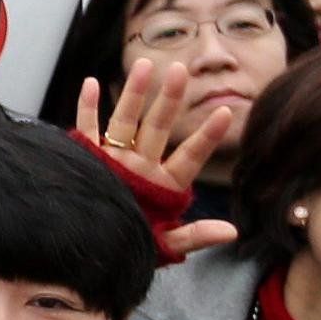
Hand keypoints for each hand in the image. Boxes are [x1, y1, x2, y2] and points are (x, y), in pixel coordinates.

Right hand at [74, 59, 238, 251]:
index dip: (206, 136)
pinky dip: (89, 108)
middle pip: (157, 127)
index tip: (226, 112)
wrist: (93, 255)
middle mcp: (141, 166)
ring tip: (144, 64)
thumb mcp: (165, 244)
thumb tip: (232, 232)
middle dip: (168, 100)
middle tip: (181, 70)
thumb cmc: (133, 248)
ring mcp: (115, 160)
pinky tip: (93, 84)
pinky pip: (89, 130)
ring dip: (134, 94)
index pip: (190, 156)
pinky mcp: (90, 160)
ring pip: (125, 121)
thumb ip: (195, 235)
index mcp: (164, 185)